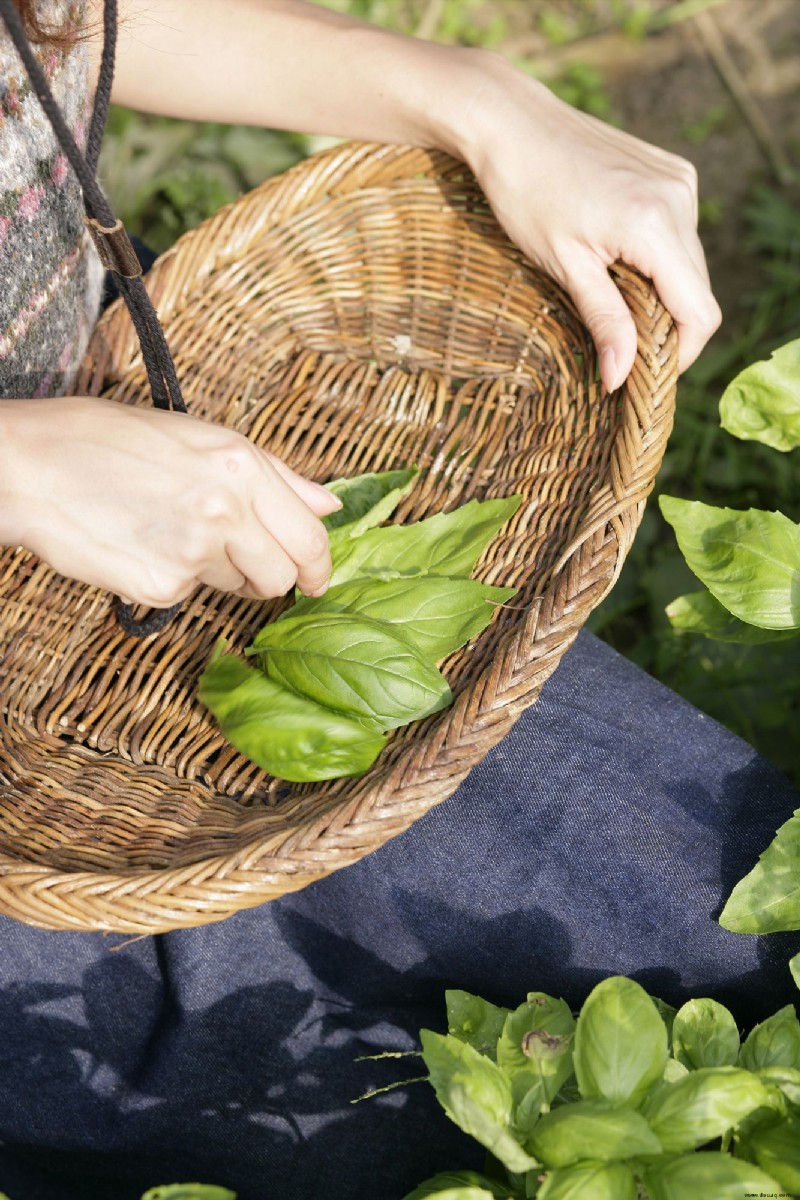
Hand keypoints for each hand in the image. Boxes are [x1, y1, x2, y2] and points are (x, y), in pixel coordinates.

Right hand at [0, 397, 339, 606]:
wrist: (29, 466)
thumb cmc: (105, 441)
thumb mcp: (198, 437)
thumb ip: (273, 474)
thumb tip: (329, 503)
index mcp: (241, 464)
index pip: (310, 536)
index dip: (319, 566)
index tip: (316, 578)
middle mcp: (226, 509)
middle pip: (282, 576)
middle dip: (270, 578)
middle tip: (241, 565)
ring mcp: (194, 552)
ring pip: (236, 587)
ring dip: (217, 572)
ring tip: (170, 532)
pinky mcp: (161, 587)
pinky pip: (187, 596)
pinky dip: (171, 580)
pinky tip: (140, 545)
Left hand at [453, 54, 721, 389]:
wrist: (511, 122)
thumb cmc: (525, 193)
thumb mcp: (564, 266)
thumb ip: (604, 322)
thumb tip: (621, 379)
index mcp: (654, 225)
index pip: (699, 312)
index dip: (680, 353)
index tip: (644, 373)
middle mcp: (679, 199)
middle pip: (698, 290)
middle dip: (668, 326)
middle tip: (622, 347)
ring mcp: (680, 181)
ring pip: (690, 264)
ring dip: (662, 292)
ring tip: (613, 297)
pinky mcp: (673, 172)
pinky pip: (679, 234)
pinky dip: (657, 260)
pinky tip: (618, 260)